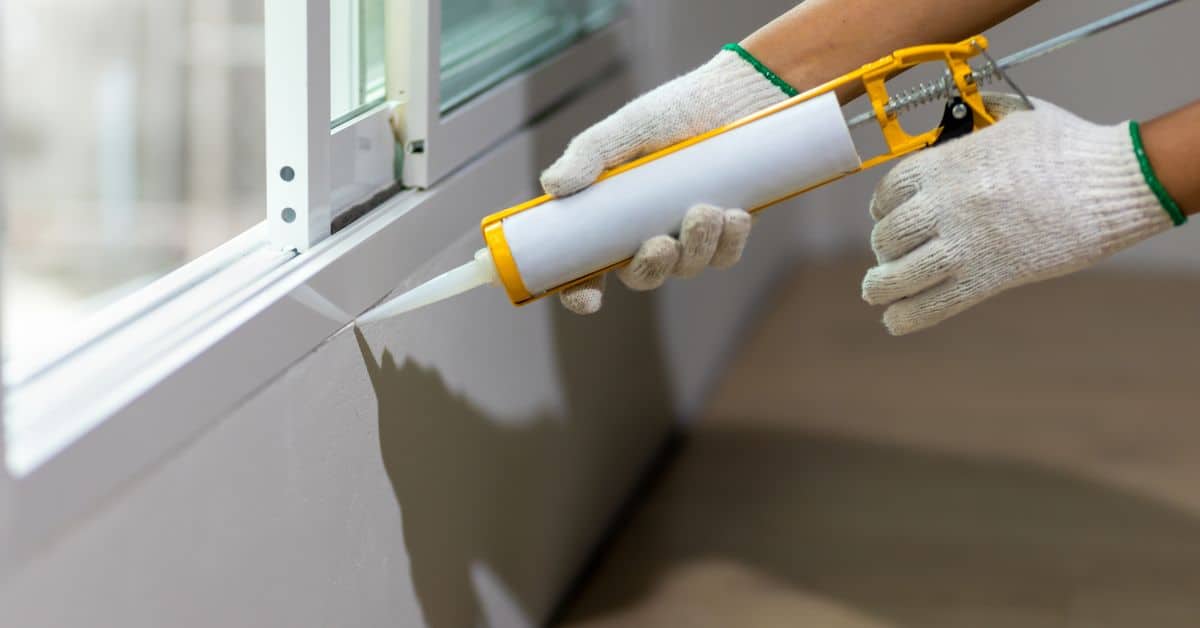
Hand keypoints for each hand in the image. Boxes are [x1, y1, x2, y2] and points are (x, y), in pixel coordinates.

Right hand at [542, 45, 791, 313]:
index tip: (587, 299)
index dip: (581, 291)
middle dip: (651, 269)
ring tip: (705, 210)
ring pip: (686, 268)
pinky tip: (733, 215)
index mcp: (613, 215)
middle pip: (641, 276)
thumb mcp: (627, 129)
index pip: (587, 266)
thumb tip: (553, 186)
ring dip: (696, 247)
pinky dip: (728, 242)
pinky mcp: (726, 230)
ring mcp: (688, 234)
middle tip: (662, 244)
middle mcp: (647, 231)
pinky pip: (724, 256)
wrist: (737, 93)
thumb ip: (590, 154)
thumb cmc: (676, 110)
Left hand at [863, 93, 1177, 334]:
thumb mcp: (1018, 115)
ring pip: (901, 273)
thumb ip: (984, 113)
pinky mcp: (989, 276)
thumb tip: (970, 108)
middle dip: (884, 248)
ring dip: (882, 285)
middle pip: (889, 235)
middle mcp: (945, 204)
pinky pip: (935, 303)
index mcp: (946, 164)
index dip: (881, 208)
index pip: (888, 191)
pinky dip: (909, 315)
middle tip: (889, 256)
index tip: (882, 217)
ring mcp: (964, 243)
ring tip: (874, 291)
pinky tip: (895, 320)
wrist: (1113, 183)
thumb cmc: (1070, 147)